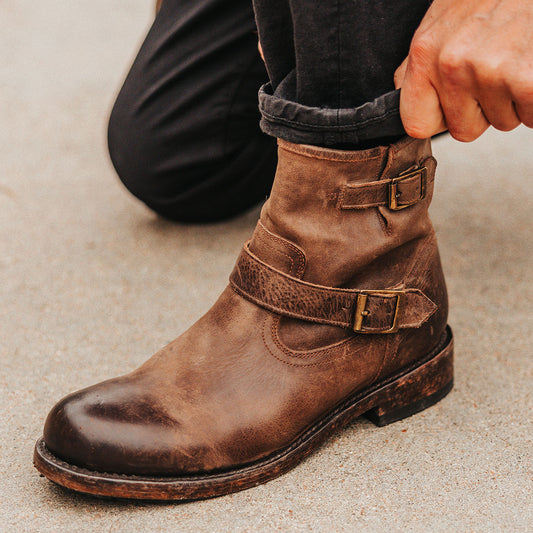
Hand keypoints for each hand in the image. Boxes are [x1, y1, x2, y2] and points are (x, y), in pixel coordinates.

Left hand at [394, 0, 532, 140]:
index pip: (417, 124)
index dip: (441, 121)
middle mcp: (452, 64)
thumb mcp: (443, 19)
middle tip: (499, 68)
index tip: (454, 108)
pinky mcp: (527, 81)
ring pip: (502, 122)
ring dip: (512, 98)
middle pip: (464, 129)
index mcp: (425, 52)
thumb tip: (400, 92)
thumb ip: (420, 62)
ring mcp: (490, 72)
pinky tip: (532, 66)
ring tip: (518, 58)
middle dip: (484, 109)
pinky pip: (530, 116)